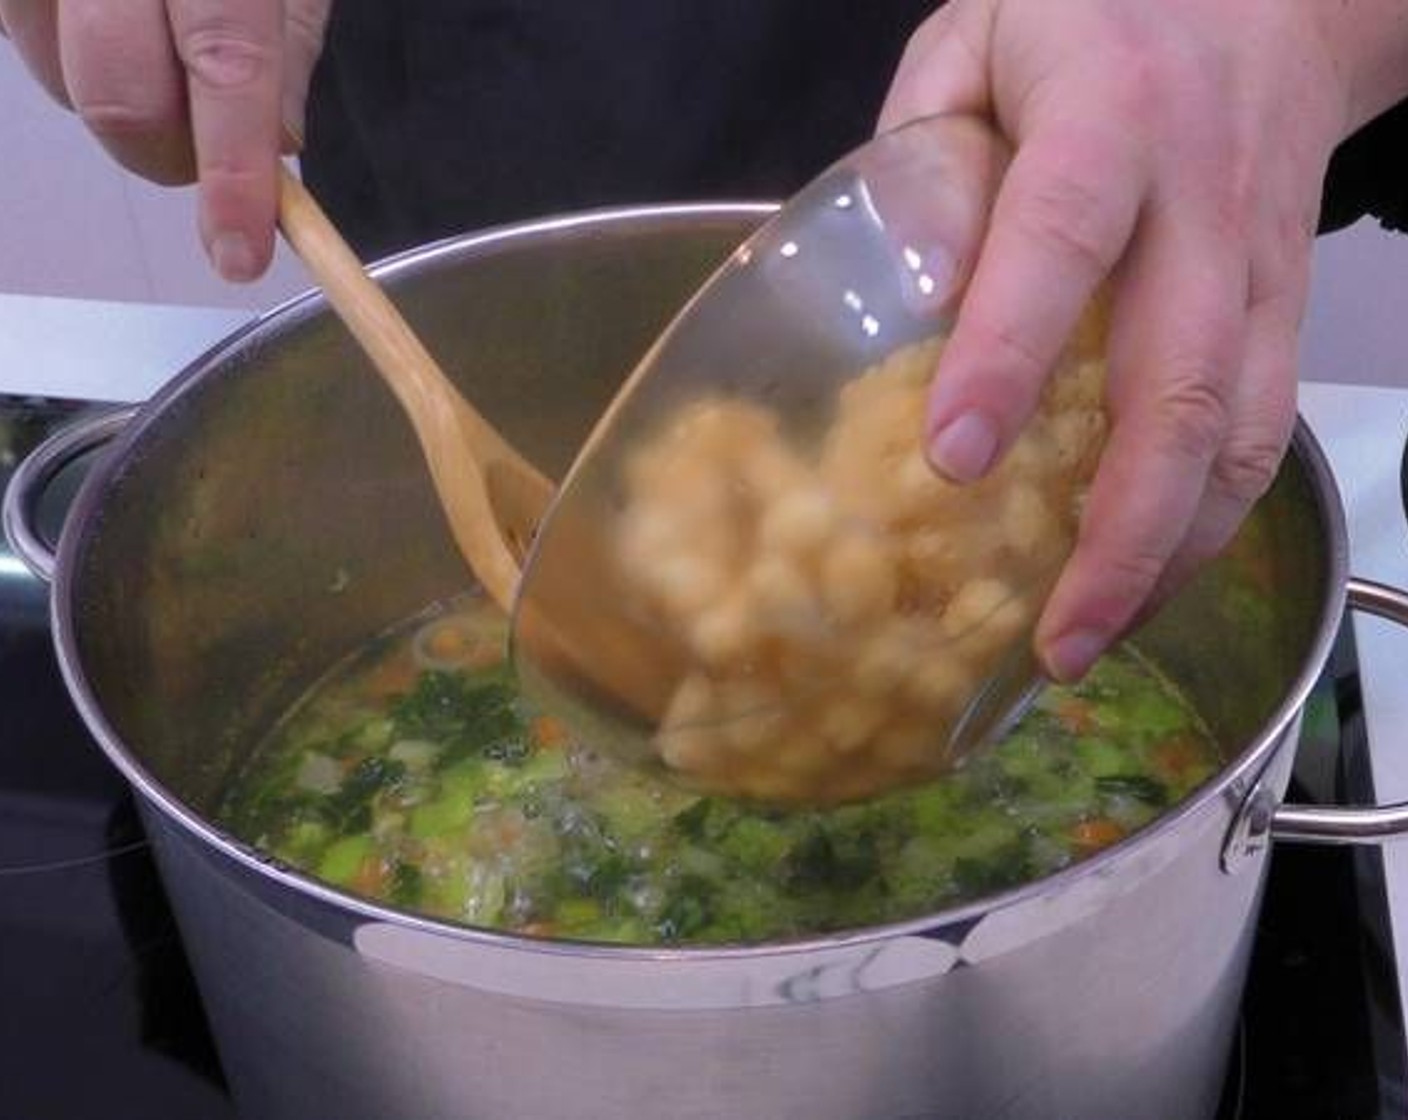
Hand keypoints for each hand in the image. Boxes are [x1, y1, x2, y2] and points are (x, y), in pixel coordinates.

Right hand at [1, 0, 331, 281]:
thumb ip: (287, 46)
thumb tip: (279, 151)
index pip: (227, 68)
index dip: (232, 175)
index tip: (239, 254)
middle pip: (118, 96)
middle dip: (169, 155)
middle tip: (210, 149)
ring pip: (57, 76)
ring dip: (118, 98)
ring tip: (156, 42)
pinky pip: (23, 38)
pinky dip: (71, 54)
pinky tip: (109, 18)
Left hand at [880, 0, 1407, 680]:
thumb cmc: (1093, 17)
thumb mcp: (977, 38)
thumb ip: (924, 147)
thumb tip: (906, 289)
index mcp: (1107, 117)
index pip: (1062, 238)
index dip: (1010, 351)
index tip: (952, 460)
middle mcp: (1201, 202)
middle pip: (1181, 381)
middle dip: (1120, 527)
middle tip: (1049, 636)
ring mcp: (1261, 265)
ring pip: (1242, 429)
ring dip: (1172, 552)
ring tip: (1091, 637)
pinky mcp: (1289, 308)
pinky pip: (1264, 430)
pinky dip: (1209, 520)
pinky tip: (1144, 578)